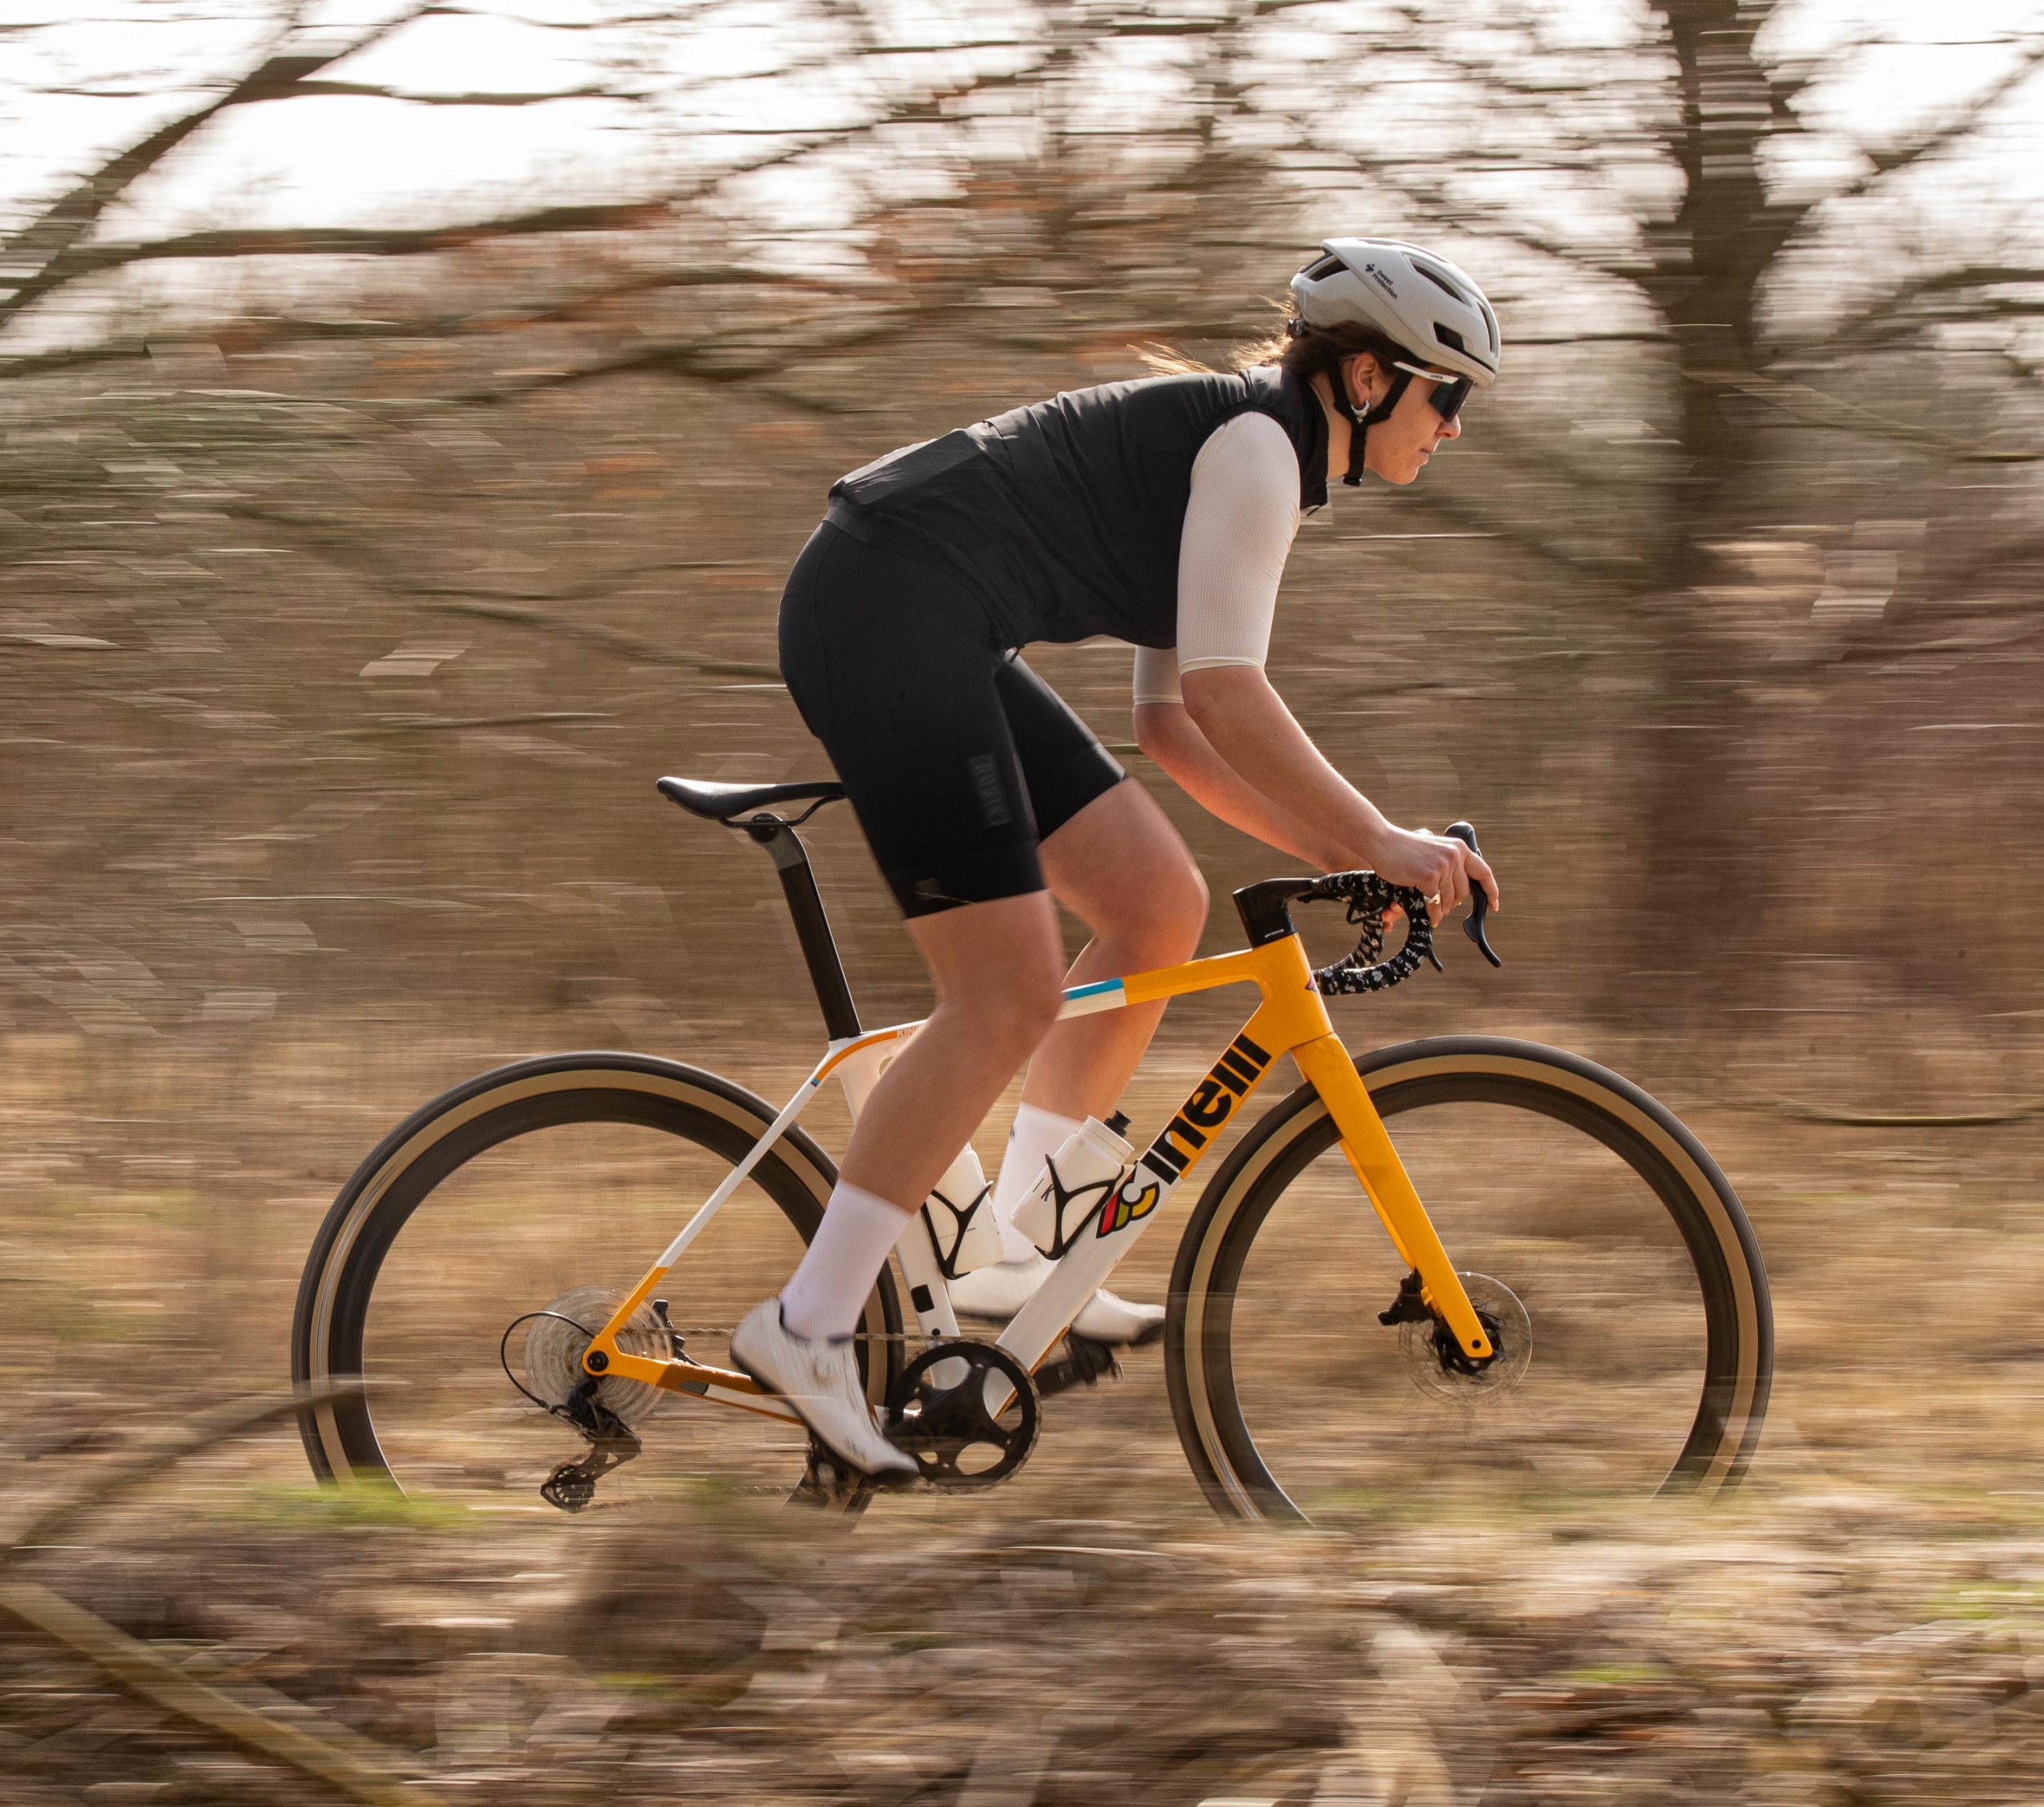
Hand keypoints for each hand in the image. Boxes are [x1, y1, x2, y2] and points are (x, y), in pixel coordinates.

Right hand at [1364, 823, 1500, 927]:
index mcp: (1459, 848)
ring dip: (1441, 910)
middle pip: (1464, 892)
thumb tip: (1461, 894)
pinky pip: (1435, 904)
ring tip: (1432, 912)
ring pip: (1449, 900)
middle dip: (1453, 904)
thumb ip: (1449, 865)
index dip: (1491, 891)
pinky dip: (1433, 914)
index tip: (1493, 905)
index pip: (1483, 873)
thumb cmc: (1404, 850)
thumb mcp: (1434, 851)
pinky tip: (1430, 918)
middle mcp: (1455, 855)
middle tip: (1442, 908)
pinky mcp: (1429, 876)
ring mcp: (1443, 865)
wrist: (1382, 842)